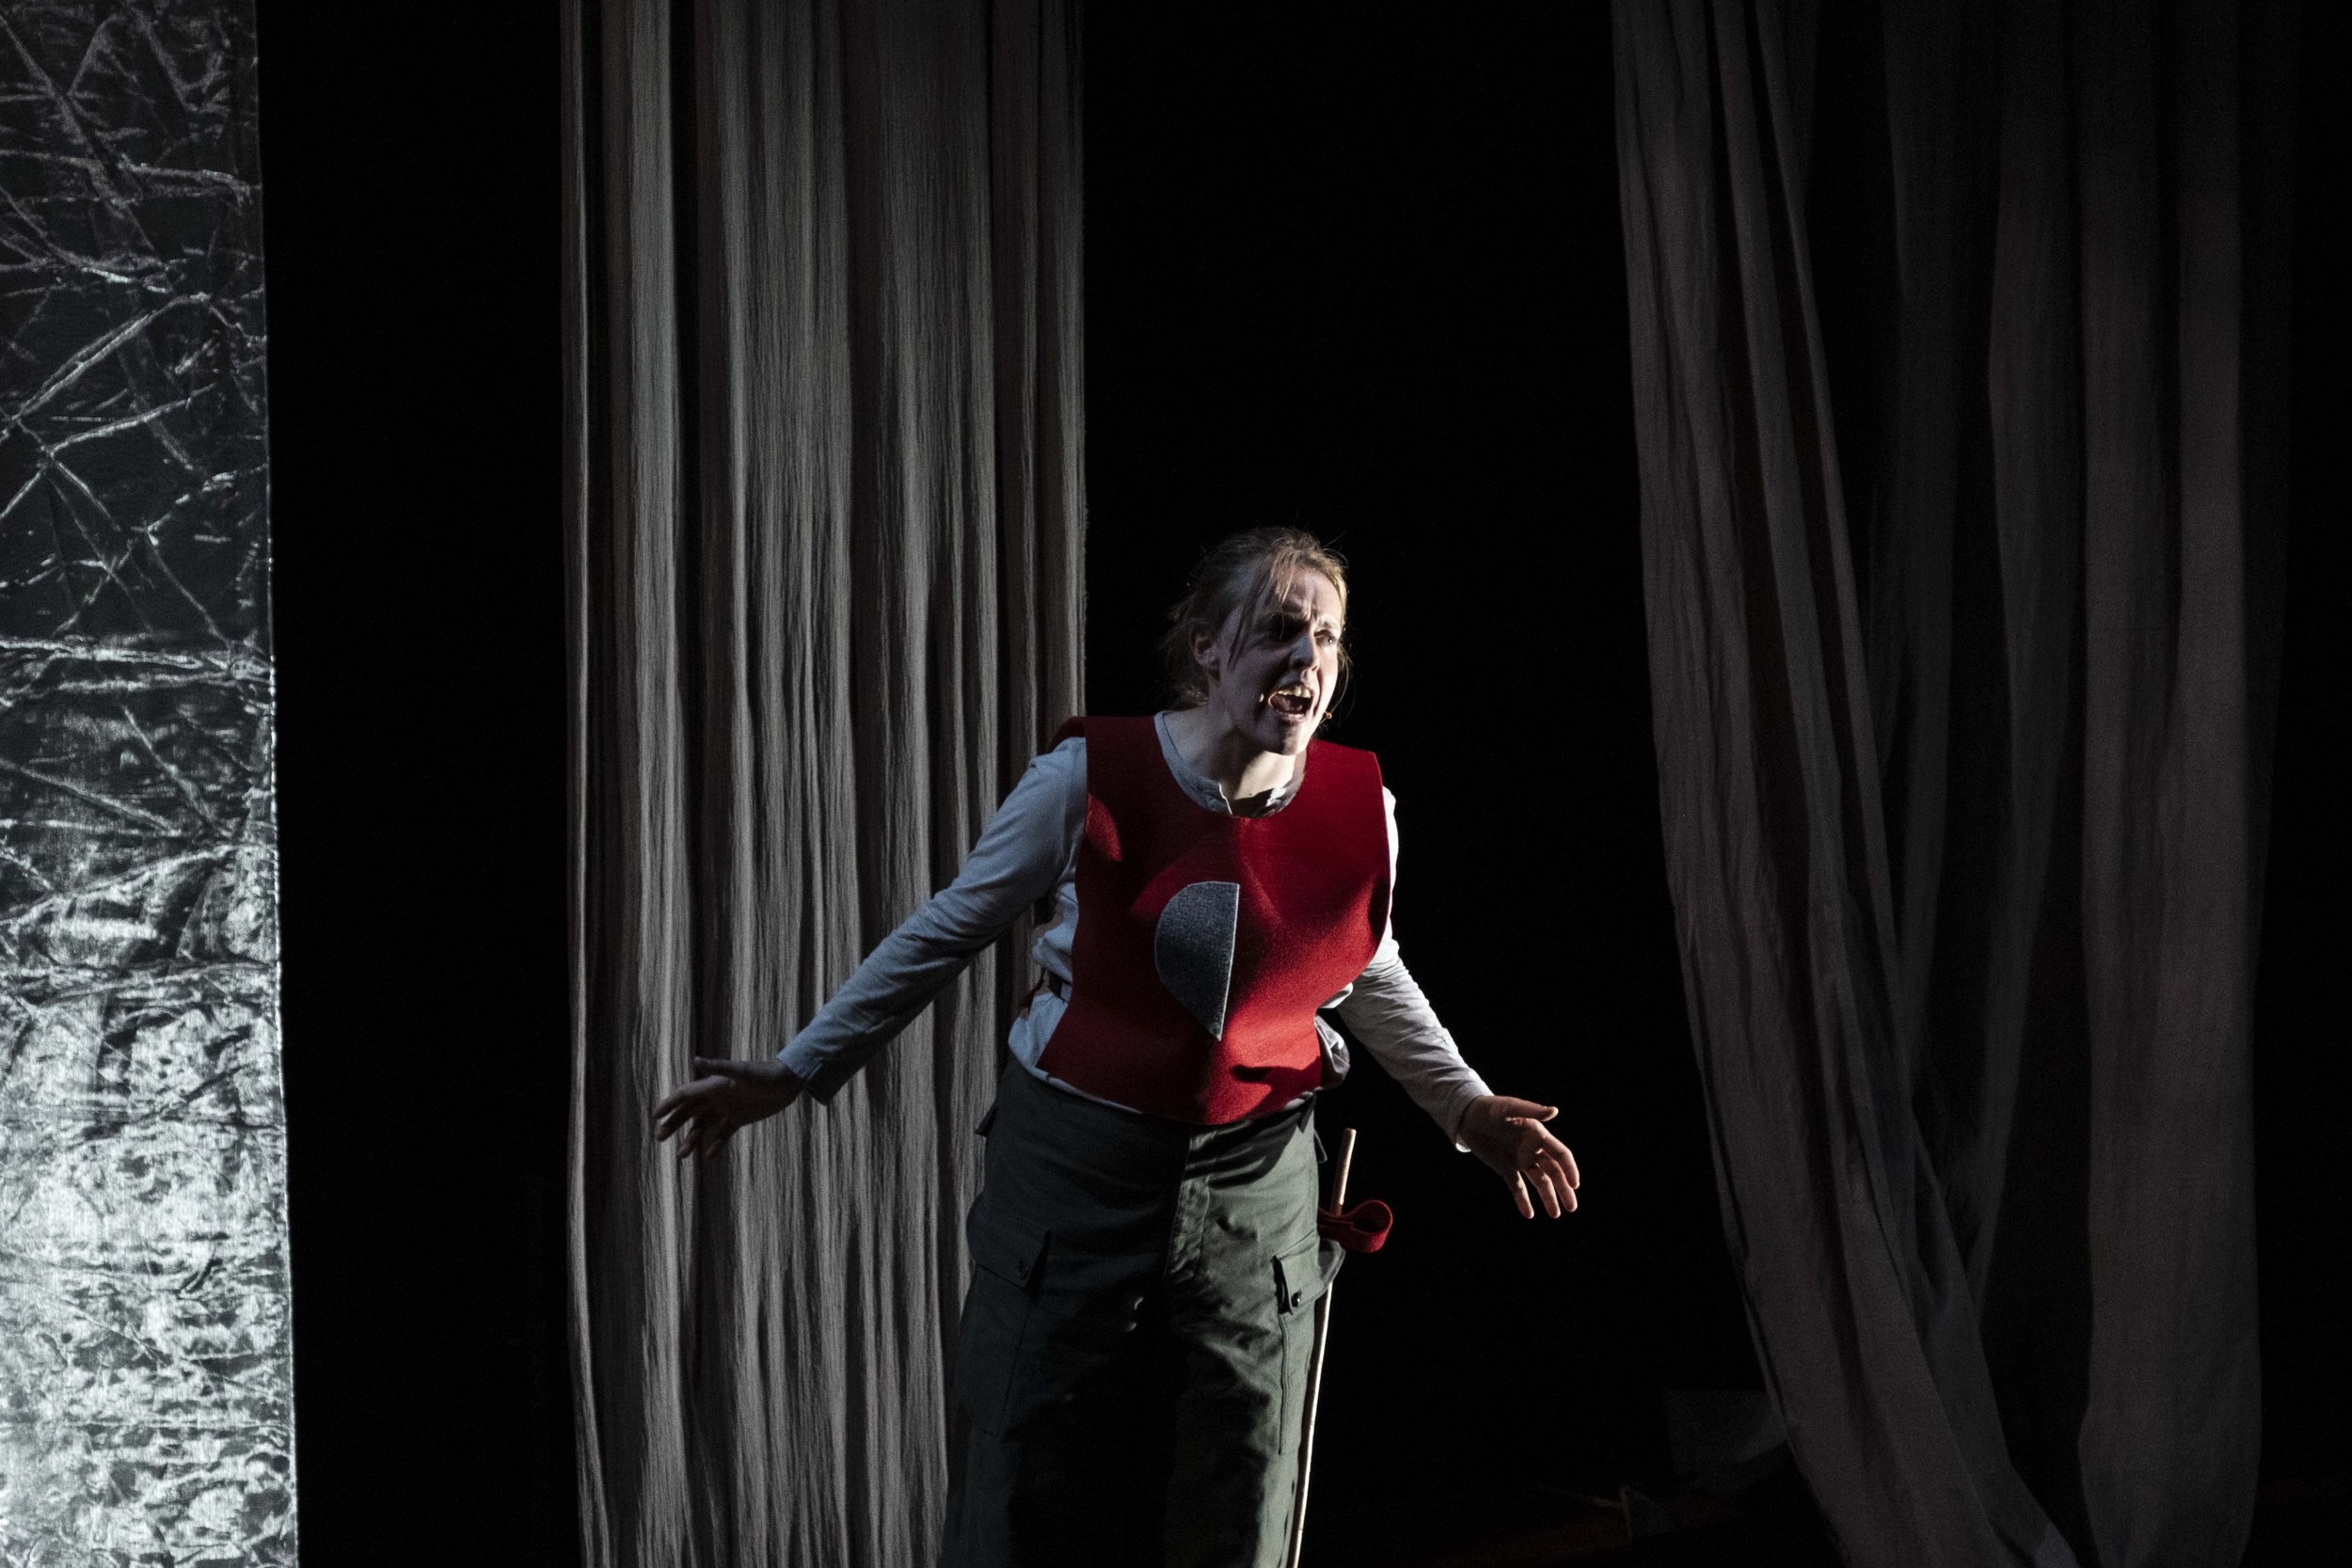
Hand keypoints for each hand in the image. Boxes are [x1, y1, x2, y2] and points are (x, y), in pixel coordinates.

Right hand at [651, 1056, 804, 1158]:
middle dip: (673, 1124)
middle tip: (659, 1138)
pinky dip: (715, 1144)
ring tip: (682, 1155)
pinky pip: (722, 1133)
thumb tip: (696, 1059)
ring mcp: (727, 1108)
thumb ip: (719, 1067)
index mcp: (713, 1085)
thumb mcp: (741, 1072)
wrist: (787, 1082)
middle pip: (688, 1112)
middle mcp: (716, 1097)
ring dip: (691, 1139)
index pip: (684, 1095)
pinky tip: (708, 1156)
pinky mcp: (739, 1118)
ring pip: (703, 1126)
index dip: (669, 1105)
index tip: (654, 1116)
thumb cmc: (764, 1074)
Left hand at [1459, 1095, 1581, 1218]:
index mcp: (1539, 1135)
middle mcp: (1534, 1150)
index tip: (1574, 1185)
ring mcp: (1521, 1161)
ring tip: (1555, 1215)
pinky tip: (1529, 1214)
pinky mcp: (1506, 1169)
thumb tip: (1554, 1111)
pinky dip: (1523, 1201)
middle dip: (1563, 1189)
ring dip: (1548, 1198)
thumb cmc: (1491, 1108)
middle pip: (1554, 1172)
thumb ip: (1531, 1111)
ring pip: (1540, 1182)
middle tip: (1572, 1208)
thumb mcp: (1509, 1108)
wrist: (1468, 1116)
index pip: (1560, 1155)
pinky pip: (1518, 1188)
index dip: (1569, 1169)